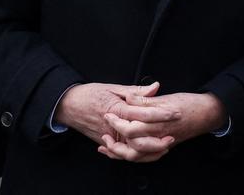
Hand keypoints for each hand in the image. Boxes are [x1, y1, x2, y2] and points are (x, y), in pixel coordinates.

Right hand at [55, 82, 177, 160]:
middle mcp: (113, 126)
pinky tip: (148, 152)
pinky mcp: (106, 143)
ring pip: (132, 152)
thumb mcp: (112, 88)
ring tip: (163, 146)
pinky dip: (136, 155)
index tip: (175, 112)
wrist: (68, 105)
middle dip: (159, 139)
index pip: (144, 114)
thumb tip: (155, 87)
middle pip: (140, 139)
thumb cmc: (89, 94)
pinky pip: (123, 154)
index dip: (162, 114)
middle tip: (173, 134)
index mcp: (117, 109)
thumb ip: (135, 91)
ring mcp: (109, 137)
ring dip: (150, 151)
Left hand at [99, 91, 226, 162]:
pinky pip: (145, 157)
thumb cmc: (188, 104)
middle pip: (131, 144)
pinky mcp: (163, 147)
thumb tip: (128, 98)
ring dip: (120, 152)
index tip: (107, 114)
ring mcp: (161, 143)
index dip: (117, 121)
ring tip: (107, 144)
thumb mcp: (165, 98)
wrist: (207, 114)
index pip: (131, 126)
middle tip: (106, 129)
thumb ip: (145, 100)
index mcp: (157, 122)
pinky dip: (131, 156)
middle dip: (115, 140)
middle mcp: (158, 136)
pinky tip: (121, 152)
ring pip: (137, 155)